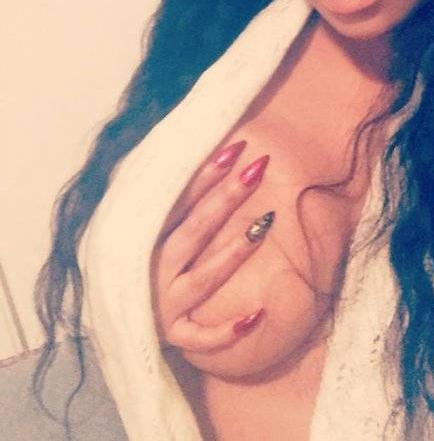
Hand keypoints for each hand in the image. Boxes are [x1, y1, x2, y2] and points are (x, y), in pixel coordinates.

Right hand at [151, 140, 273, 353]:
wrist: (115, 320)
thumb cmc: (139, 266)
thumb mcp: (145, 232)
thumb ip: (171, 204)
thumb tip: (211, 160)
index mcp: (146, 239)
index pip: (179, 201)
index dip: (207, 174)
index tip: (237, 148)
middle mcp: (155, 269)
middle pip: (194, 230)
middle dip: (226, 198)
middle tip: (257, 168)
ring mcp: (164, 304)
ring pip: (203, 279)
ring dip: (232, 253)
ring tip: (265, 224)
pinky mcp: (174, 335)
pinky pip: (201, 337)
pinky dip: (226, 331)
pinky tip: (259, 314)